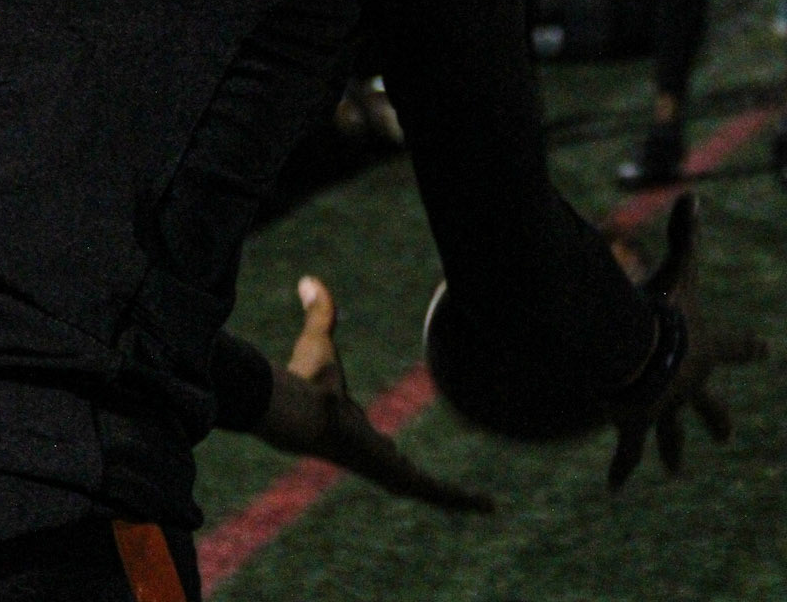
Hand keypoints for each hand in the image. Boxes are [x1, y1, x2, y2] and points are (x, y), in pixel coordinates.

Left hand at [263, 277, 493, 513]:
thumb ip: (320, 312)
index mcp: (354, 432)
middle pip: (405, 476)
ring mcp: (384, 470)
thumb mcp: (321, 340)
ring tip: (484, 506)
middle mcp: (371, 457)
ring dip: (455, 498)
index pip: (376, 447)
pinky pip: (434, 491)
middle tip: (449, 492)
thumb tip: (307, 280)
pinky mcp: (396, 474)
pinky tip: (484, 505)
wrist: (302, 410)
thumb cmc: (306, 380)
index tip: (392, 449)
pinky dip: (460, 498)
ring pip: (428, 489)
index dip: (386, 448)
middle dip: (426, 485)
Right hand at [606, 197, 766, 490]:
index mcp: (704, 351)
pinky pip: (629, 451)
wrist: (640, 353)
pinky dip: (622, 468)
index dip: (749, 346)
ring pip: (671, 436)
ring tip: (676, 471)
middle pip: (709, 406)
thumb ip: (685, 236)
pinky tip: (616, 488)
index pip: (734, 346)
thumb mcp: (677, 270)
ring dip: (672, 452)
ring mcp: (666, 409)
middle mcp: (690, 386)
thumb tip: (694, 194)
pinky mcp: (637, 425)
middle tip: (727, 436)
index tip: (767, 349)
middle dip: (717, 419)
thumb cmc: (661, 310)